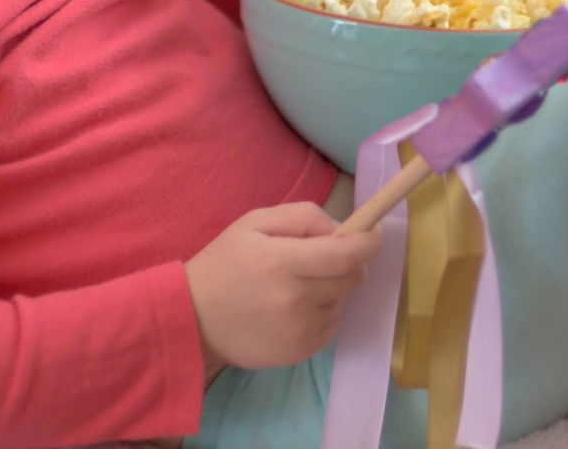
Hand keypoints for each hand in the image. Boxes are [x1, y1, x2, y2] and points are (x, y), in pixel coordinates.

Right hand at [183, 202, 382, 373]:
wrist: (194, 319)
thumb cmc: (224, 263)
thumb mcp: (254, 222)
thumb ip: (302, 216)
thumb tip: (343, 229)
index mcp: (281, 261)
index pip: (347, 254)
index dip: (369, 240)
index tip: (373, 231)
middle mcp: (295, 299)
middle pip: (354, 277)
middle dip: (348, 261)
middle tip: (322, 257)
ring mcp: (300, 329)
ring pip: (343, 299)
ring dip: (332, 287)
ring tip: (297, 285)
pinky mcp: (301, 351)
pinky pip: (332, 323)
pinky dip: (322, 310)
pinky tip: (293, 308)